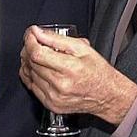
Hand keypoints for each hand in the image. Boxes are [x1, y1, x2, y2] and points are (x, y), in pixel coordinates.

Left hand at [19, 25, 136, 124]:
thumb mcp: (82, 48)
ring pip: (29, 74)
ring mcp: (54, 97)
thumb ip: (57, 39)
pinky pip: (32, 87)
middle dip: (28, 49)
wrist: (107, 95)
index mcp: (70, 68)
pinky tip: (36, 68)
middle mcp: (60, 85)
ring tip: (36, 54)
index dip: (30, 41)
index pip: (38, 53)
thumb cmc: (98, 72)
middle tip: (33, 42)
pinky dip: (30, 75)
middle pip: (32, 63)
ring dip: (28, 62)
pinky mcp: (51, 104)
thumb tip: (37, 32)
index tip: (30, 34)